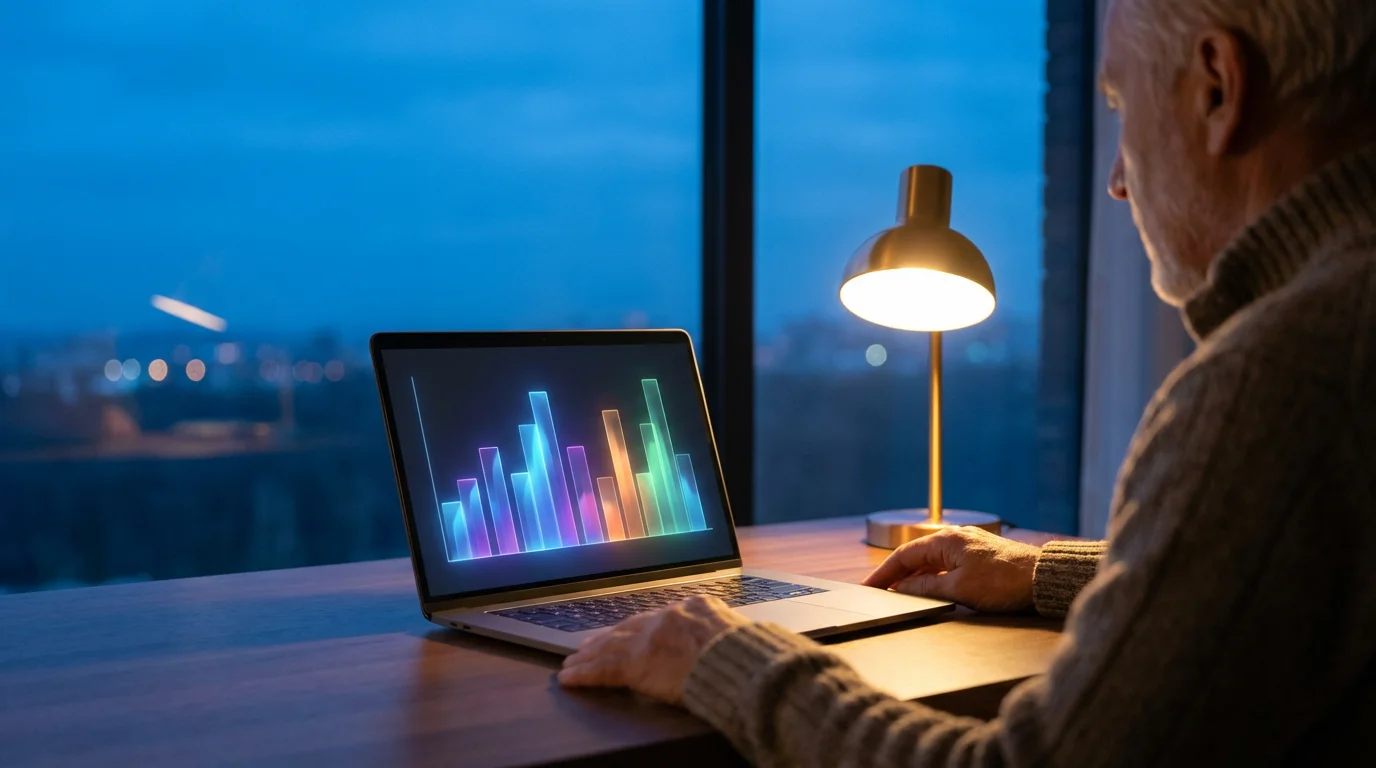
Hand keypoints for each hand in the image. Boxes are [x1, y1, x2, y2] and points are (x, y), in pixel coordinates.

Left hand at [558, 595, 750, 703]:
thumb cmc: (749, 655)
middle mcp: (668, 617)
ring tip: (572, 662)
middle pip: (628, 627)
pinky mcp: (637, 663)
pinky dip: (584, 674)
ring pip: (610, 647)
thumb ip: (723, 632)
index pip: (658, 617)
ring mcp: (650, 638)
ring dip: (588, 655)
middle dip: (607, 637)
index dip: (638, 626)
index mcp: (695, 606)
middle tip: (588, 644)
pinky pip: (602, 669)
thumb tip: (729, 639)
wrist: (739, 662)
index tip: (628, 631)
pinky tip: (570, 678)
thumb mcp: (740, 632)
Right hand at [862, 526, 1040, 612]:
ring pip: (931, 563)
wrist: (1044, 580)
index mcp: (946, 540)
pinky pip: (945, 567)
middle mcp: (955, 539)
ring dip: (913, 578)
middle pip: (916, 557)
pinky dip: (932, 579)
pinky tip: (928, 591)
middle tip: (878, 592)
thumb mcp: (959, 588)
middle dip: (895, 575)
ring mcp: (967, 548)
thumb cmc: (1005, 581)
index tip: (869, 586)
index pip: (904, 555)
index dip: (884, 572)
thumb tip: (903, 589)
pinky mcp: (978, 559)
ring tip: (898, 594)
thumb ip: (927, 588)